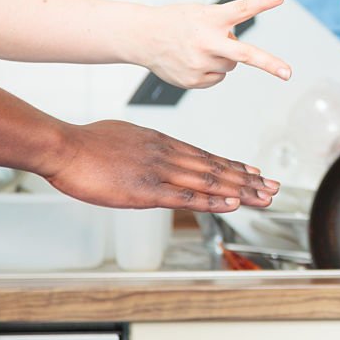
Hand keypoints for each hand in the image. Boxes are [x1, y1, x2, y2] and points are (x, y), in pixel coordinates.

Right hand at [42, 120, 279, 211]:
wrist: (65, 146)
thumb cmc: (88, 142)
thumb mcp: (126, 135)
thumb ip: (146, 146)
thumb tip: (156, 152)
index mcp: (164, 143)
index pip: (207, 157)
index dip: (234, 167)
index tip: (255, 173)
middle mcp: (169, 154)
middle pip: (217, 169)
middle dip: (248, 180)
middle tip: (274, 188)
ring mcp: (161, 171)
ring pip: (210, 181)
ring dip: (241, 190)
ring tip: (265, 197)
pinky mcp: (147, 190)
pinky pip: (187, 196)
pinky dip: (214, 200)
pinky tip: (233, 203)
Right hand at [146, 0, 291, 88]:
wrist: (142, 37)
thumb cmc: (176, 22)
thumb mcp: (200, 13)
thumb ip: (224, 28)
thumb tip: (240, 56)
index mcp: (211, 19)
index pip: (241, 8)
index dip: (262, 2)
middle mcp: (207, 41)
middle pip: (245, 54)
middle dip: (269, 64)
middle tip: (288, 73)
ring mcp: (200, 63)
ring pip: (231, 66)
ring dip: (224, 58)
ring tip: (200, 48)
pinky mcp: (195, 80)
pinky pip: (218, 78)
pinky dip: (211, 70)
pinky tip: (193, 61)